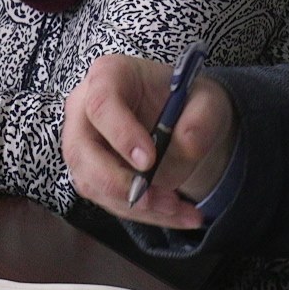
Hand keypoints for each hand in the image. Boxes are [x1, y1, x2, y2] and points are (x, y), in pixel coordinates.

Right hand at [63, 53, 236, 229]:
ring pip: (93, 183)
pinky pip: (108, 200)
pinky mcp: (91, 173)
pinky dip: (144, 213)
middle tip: (161, 199)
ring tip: (182, 210)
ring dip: (137, 206)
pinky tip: (177, 214)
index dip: (120, 134)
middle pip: (81, 151)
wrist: (183, 120)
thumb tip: (185, 145)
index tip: (149, 161)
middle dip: (120, 183)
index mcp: (109, 75)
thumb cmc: (187, 101)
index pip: (101, 104)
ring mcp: (83, 144)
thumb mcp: (207, 100)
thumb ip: (202, 119)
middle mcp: (84, 110)